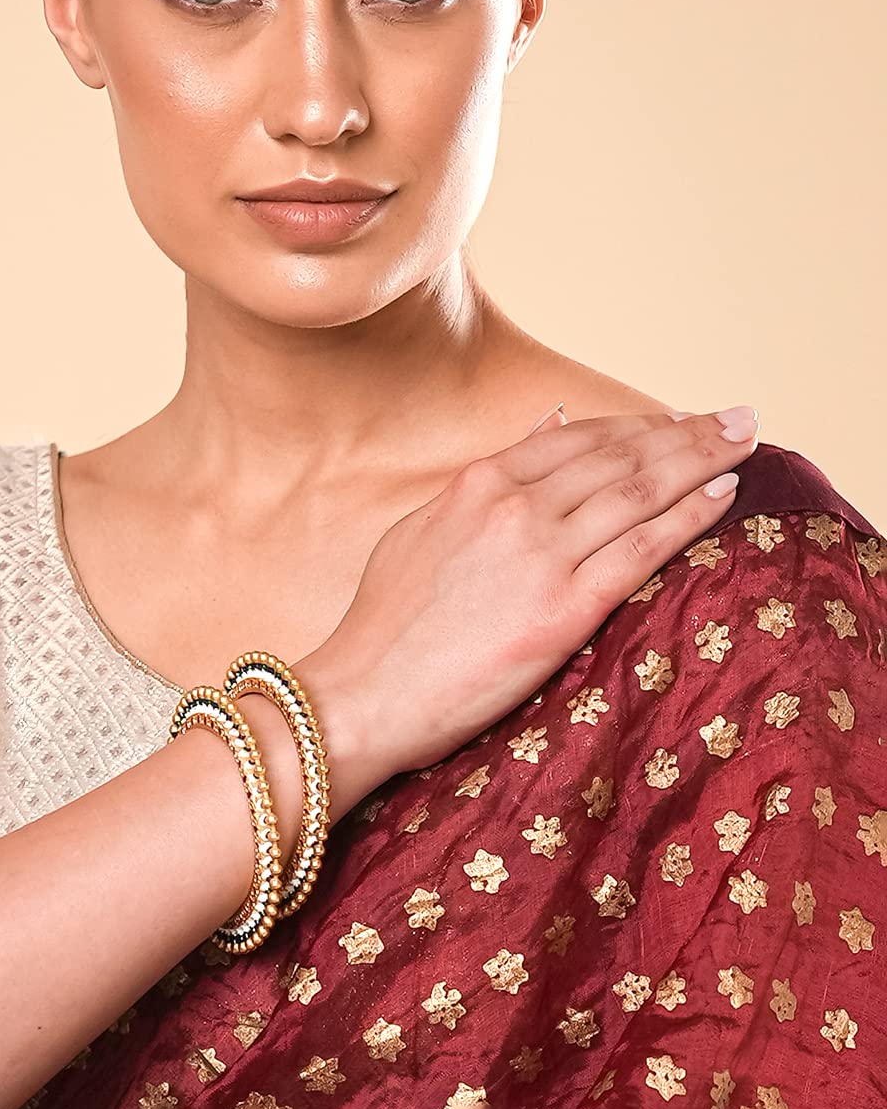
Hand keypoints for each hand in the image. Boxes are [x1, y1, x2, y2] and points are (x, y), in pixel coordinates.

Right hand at [300, 406, 757, 802]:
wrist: (364, 692)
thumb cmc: (386, 621)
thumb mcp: (427, 525)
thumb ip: (489, 478)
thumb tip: (546, 428)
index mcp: (480, 482)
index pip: (580, 438)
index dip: (637, 425)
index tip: (679, 418)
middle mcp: (515, 505)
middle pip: (621, 455)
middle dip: (687, 432)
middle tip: (737, 417)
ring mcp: (541, 554)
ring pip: (640, 491)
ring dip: (701, 461)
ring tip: (743, 441)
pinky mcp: (563, 609)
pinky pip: (641, 550)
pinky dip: (687, 517)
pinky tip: (722, 495)